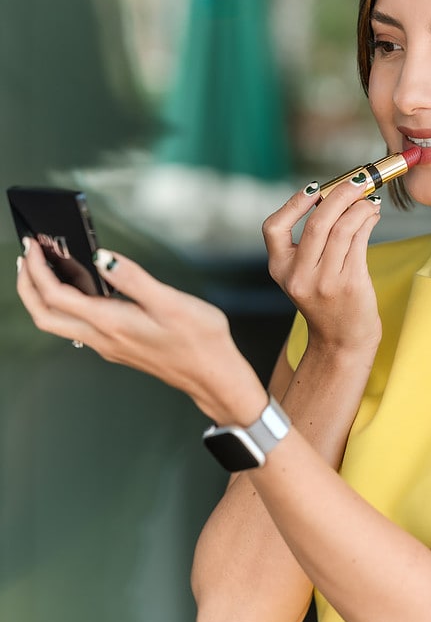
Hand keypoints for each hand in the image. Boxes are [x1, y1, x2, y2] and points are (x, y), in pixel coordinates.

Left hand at [16, 240, 266, 424]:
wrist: (214, 376)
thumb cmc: (199, 340)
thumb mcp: (170, 301)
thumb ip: (132, 278)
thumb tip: (101, 257)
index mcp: (112, 323)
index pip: (56, 296)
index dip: (38, 269)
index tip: (33, 245)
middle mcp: (103, 338)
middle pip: (44, 315)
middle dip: (27, 285)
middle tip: (25, 256)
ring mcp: (108, 345)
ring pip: (58, 323)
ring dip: (43, 296)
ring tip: (45, 267)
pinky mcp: (118, 347)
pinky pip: (77, 325)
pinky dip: (65, 304)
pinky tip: (79, 288)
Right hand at [262, 179, 382, 355]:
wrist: (341, 342)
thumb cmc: (326, 301)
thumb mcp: (305, 274)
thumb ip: (312, 242)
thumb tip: (338, 194)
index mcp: (280, 270)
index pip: (273, 228)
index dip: (293, 203)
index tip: (314, 188)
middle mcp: (299, 276)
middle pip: (318, 222)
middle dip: (340, 194)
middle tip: (357, 180)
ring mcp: (325, 282)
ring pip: (343, 229)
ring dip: (359, 206)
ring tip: (369, 198)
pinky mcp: (350, 285)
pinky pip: (360, 241)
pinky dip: (367, 220)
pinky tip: (372, 215)